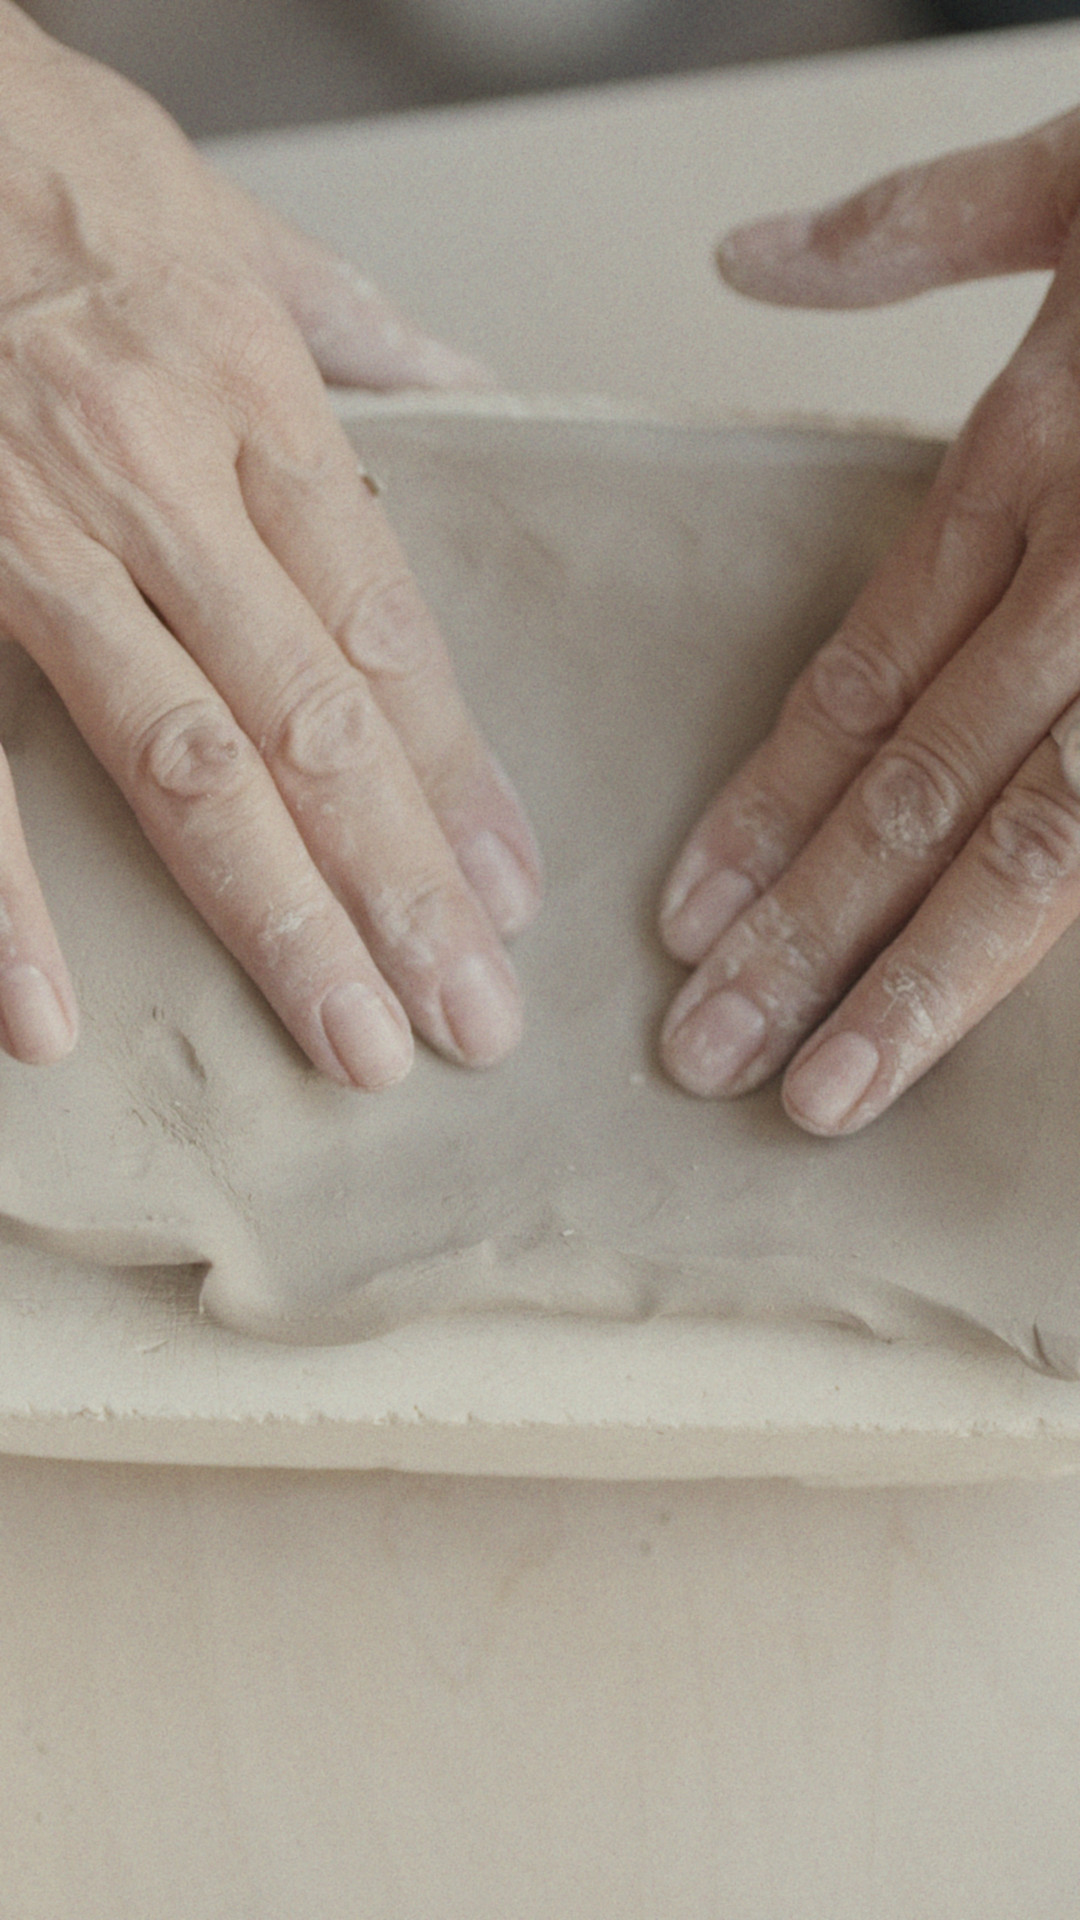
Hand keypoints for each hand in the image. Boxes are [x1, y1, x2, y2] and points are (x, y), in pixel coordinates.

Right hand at [0, 5, 540, 1082]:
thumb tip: (471, 387)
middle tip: (471, 1022)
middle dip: (400, 889)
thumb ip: (355, 326)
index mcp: (250, 402)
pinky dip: (10, 901)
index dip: (456, 778)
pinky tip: (59, 1015)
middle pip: (314, 724)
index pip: (388, 632)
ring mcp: (32, 544)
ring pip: (182, 761)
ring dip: (275, 917)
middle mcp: (158, 483)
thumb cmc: (37, 158)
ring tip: (354, 1043)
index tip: (510, 897)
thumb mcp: (229, 217)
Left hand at [658, 108, 1079, 1133]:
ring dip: (923, 978)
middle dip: (807, 934)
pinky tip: (1001, 1029)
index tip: (683, 917)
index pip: (865, 676)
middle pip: (925, 786)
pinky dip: (1071, 925)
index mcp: (1042, 461)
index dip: (766, 805)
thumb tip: (741, 257)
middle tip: (706, 1056)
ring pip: (1042, 840)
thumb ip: (913, 227)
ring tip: (826, 1092)